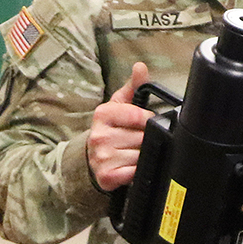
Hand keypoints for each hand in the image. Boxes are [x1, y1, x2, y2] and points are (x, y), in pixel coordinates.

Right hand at [88, 63, 151, 190]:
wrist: (94, 158)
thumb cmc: (111, 130)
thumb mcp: (119, 106)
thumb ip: (134, 87)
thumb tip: (140, 67)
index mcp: (102, 114)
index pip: (140, 116)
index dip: (149, 121)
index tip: (145, 124)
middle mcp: (99, 135)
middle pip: (142, 137)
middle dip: (146, 140)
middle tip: (137, 141)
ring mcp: (101, 157)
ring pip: (140, 155)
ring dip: (142, 156)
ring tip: (132, 153)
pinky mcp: (106, 176)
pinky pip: (134, 173)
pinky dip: (137, 171)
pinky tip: (130, 167)